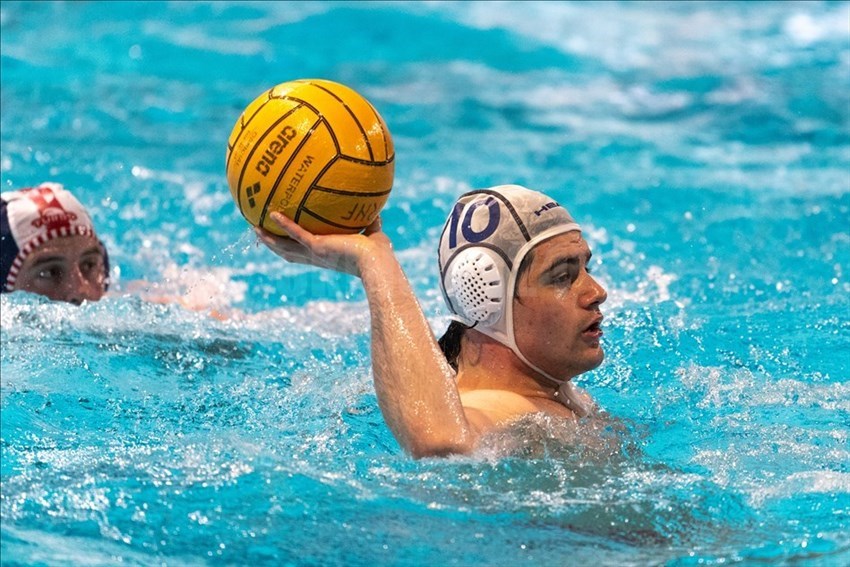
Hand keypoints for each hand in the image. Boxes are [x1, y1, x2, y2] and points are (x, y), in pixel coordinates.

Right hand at [254, 211, 389, 276]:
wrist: (377, 262)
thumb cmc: (380, 254)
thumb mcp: (373, 233)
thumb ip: (371, 221)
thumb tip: (376, 207)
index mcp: (326, 256)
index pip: (304, 252)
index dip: (292, 246)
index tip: (283, 238)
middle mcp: (317, 257)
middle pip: (288, 253)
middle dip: (273, 244)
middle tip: (259, 233)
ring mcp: (315, 253)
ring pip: (285, 248)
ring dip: (270, 239)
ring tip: (255, 227)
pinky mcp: (317, 247)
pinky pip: (296, 234)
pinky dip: (284, 224)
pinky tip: (272, 213)